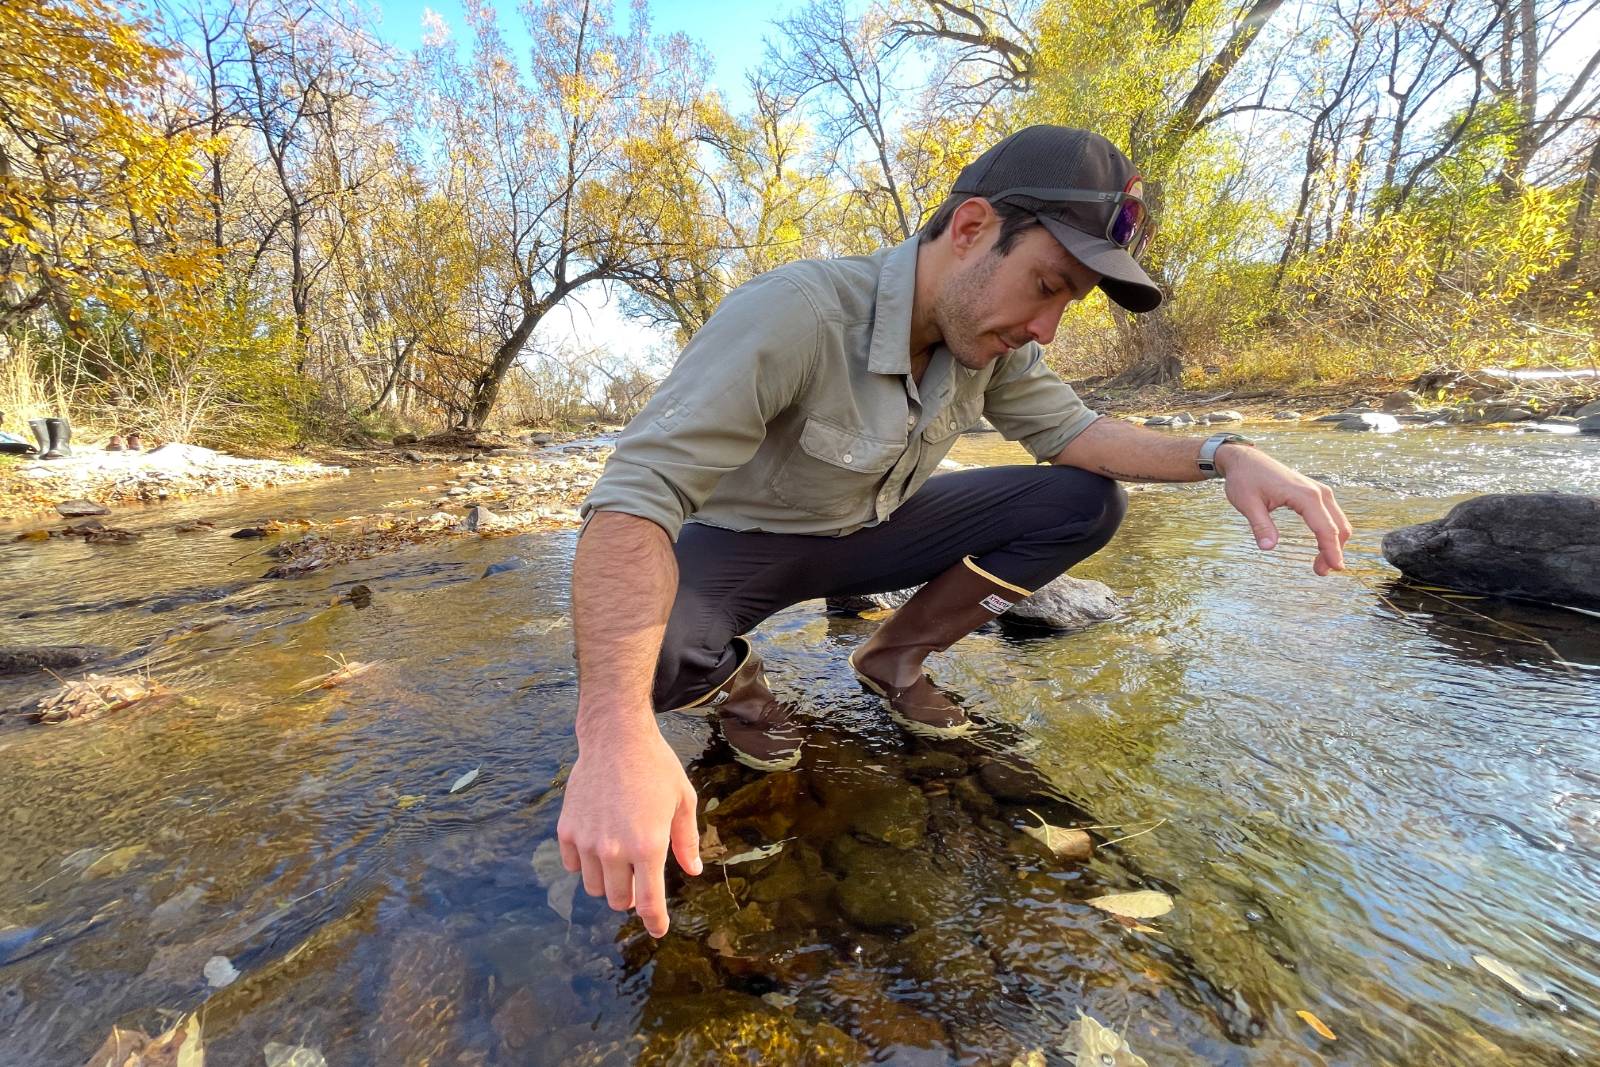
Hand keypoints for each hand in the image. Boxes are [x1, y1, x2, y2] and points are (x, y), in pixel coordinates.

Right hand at [557, 722, 701, 937]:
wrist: (615, 737)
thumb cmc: (655, 766)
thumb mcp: (683, 800)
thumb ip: (686, 841)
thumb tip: (692, 870)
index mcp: (648, 845)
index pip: (649, 902)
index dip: (655, 921)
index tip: (658, 929)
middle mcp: (614, 849)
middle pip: (618, 900)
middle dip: (631, 896)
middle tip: (639, 876)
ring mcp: (586, 841)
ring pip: (594, 887)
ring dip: (608, 882)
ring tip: (618, 857)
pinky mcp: (567, 830)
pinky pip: (572, 866)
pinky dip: (584, 864)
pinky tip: (596, 843)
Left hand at [1219, 444, 1351, 574]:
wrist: (1245, 459)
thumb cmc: (1245, 478)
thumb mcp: (1247, 504)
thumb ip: (1260, 525)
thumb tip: (1268, 547)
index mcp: (1305, 495)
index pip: (1325, 528)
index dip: (1331, 550)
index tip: (1335, 568)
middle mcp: (1318, 492)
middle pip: (1338, 527)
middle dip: (1334, 551)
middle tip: (1320, 572)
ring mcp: (1319, 491)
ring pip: (1338, 522)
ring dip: (1334, 543)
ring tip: (1320, 564)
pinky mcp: (1315, 493)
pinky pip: (1331, 516)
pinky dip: (1330, 532)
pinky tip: (1322, 546)